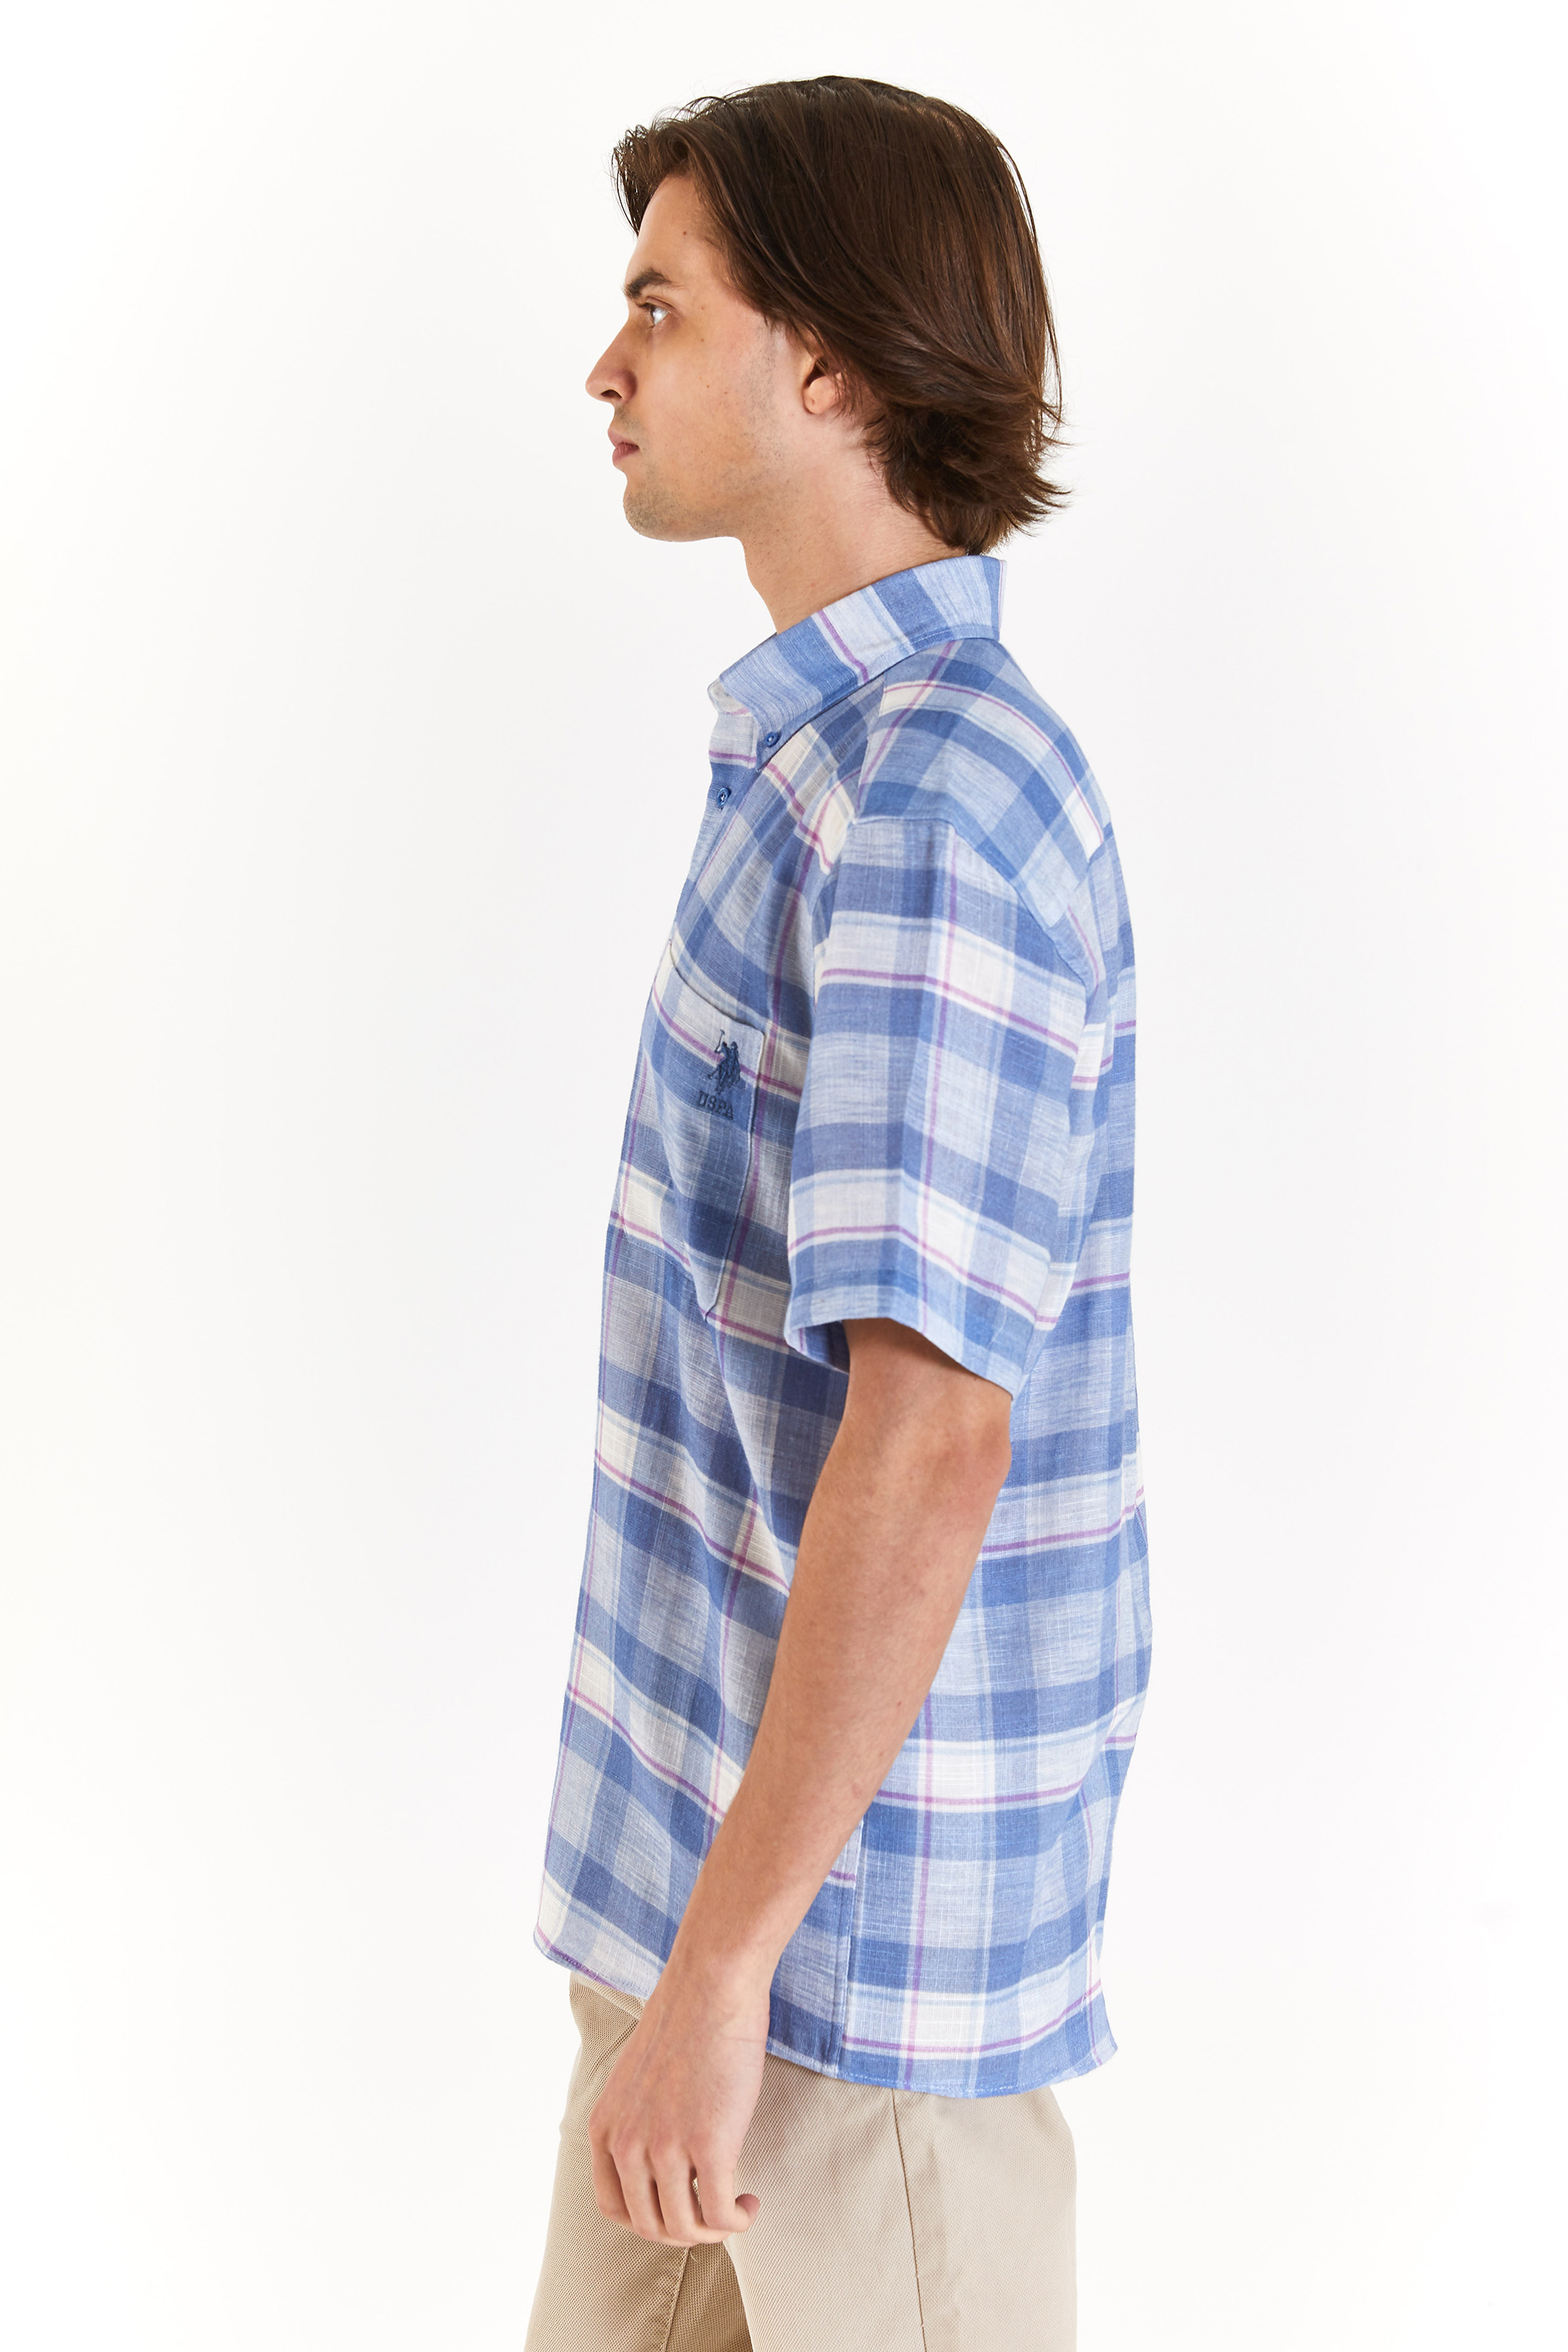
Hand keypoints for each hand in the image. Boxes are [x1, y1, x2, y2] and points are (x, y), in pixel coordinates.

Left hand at [587, 1957, 768, 2243]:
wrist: (712, 1983)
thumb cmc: (686, 2019)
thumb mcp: (637, 2076)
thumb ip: (637, 2119)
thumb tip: (660, 2161)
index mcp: (605, 2126)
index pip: (613, 2206)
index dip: (648, 2221)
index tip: (678, 2210)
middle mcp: (627, 2143)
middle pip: (649, 2225)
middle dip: (685, 2231)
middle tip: (714, 2214)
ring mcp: (665, 2147)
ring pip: (685, 2227)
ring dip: (714, 2231)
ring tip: (735, 2210)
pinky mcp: (709, 2145)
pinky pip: (719, 2213)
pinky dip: (736, 2220)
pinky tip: (749, 2203)